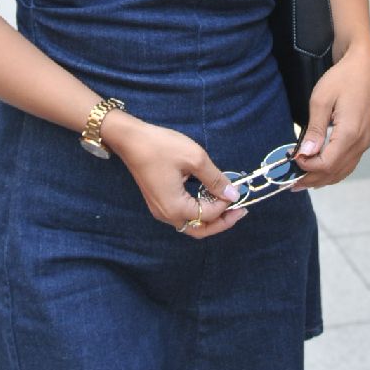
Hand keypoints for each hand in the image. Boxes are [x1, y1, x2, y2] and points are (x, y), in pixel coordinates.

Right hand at [106, 116, 245, 237]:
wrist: (130, 139)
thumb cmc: (162, 147)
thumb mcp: (195, 158)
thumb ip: (215, 179)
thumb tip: (233, 194)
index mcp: (176, 208)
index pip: (209, 215)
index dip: (226, 204)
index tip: (238, 190)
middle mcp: (166, 215)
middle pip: (200, 230)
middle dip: (222, 222)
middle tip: (239, 211)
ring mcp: (160, 210)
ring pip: (191, 224)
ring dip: (210, 217)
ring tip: (227, 204)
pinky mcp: (158, 202)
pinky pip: (182, 215)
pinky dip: (198, 211)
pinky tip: (207, 197)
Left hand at [292, 45, 369, 187]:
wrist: (363, 65)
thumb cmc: (342, 78)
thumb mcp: (321, 100)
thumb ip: (315, 130)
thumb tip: (307, 154)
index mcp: (350, 133)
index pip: (327, 164)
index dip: (308, 167)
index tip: (293, 161)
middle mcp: (361, 141)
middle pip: (335, 172)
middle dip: (312, 179)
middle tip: (292, 183)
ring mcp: (365, 141)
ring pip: (344, 170)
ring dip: (323, 178)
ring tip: (303, 182)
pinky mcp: (364, 137)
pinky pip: (349, 162)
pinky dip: (334, 170)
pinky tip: (321, 170)